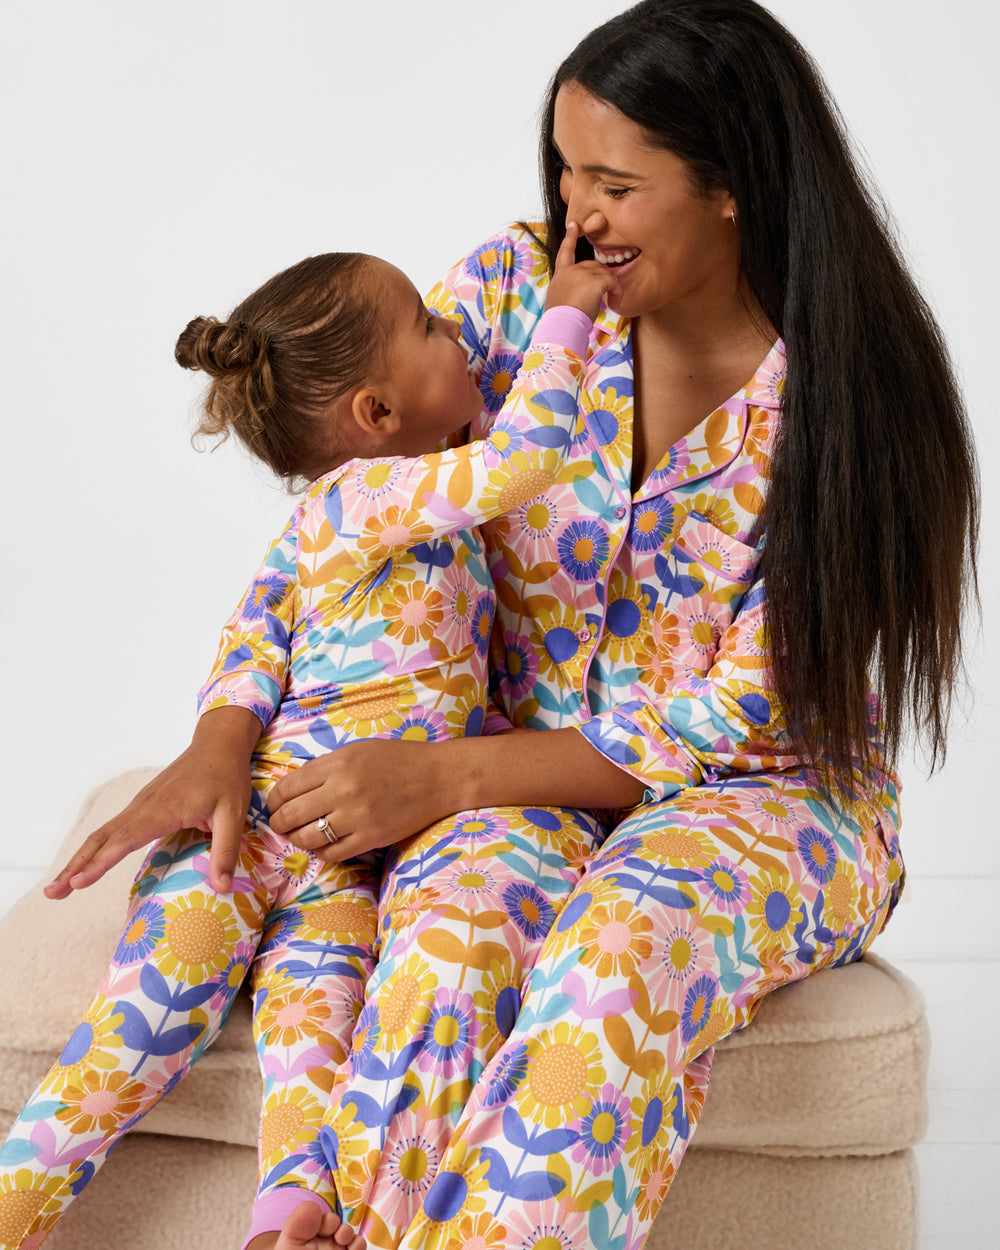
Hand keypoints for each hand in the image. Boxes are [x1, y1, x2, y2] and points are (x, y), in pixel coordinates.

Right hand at [44, 707, 257, 897]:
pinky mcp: (142, 805)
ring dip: (79, 859)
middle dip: (75, 866)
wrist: (218, 744)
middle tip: (51, 893)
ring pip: (102, 834)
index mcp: (162, 810)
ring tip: (59, 887)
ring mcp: (140, 804)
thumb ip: (226, 851)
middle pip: (101, 839)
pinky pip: (113, 829)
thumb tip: (222, 889)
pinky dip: (94, 848)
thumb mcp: (233, 815)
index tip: (77, 882)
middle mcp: (143, 806)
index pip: (124, 840)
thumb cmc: (227, 778)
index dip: (100, 863)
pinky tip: (87, 863)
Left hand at [267, 739, 455, 861]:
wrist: (439, 777)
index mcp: (337, 764)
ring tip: (301, 836)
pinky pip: (332, 854)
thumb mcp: (357, 751)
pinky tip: (325, 845)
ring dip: (298, 839)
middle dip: (279, 822)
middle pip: (291, 814)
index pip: (287, 787)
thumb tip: (294, 789)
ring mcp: (357, 816)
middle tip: (280, 824)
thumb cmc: (398, 759)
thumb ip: (325, 768)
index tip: (275, 805)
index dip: (274, 800)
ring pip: (307, 838)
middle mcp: (343, 790)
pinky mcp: (371, 838)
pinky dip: (322, 852)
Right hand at [545, 220, 622, 319]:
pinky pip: (613, 282)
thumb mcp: (561, 301)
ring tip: (609, 304)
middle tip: (602, 299)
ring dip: (610, 288)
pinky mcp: (595, 281)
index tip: (574, 225)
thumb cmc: (561, 320)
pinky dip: (617, 292)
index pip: (565, 252)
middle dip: (601, 281)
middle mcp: (571, 271)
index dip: (570, 238)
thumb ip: (570, 291)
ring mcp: (583, 274)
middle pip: (593, 266)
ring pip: (605, 274)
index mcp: (561, 275)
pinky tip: (614, 304)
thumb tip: (584, 293)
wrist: (562, 326)